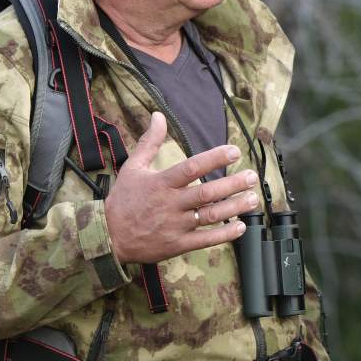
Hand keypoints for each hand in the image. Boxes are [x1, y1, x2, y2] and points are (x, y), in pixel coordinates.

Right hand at [104, 112, 260, 263]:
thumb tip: (158, 115)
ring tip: (253, 198)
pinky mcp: (177, 245)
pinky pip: (205, 240)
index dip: (214, 158)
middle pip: (206, 193)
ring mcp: (175, 225)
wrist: (107, 236)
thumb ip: (150, 142)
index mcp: (161, 183)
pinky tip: (241, 226)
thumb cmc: (122, 200)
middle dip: (232, 184)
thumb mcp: (133, 167)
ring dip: (234, 207)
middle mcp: (170, 203)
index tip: (234, 151)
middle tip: (252, 177)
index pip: (192, 168)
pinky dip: (225, 234)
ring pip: (210, 215)